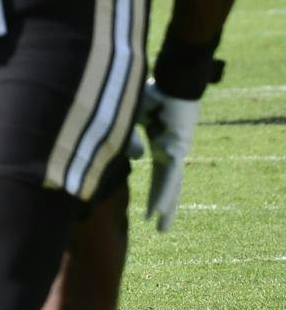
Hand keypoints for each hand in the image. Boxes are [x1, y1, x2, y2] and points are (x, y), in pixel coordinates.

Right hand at [134, 81, 200, 231]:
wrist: (175, 79)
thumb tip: (136, 158)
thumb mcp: (135, 118)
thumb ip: (131, 138)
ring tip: (160, 228)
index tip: (147, 215)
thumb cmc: (155, 92)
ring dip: (164, 206)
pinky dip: (163, 191)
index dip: (153, 196)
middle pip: (168, 185)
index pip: (158, 177)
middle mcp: (172, 152)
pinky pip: (168, 174)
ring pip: (170, 184)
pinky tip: (161, 207)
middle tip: (160, 230)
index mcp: (162, 146)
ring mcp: (177, 150)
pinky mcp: (178, 147)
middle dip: (163, 208)